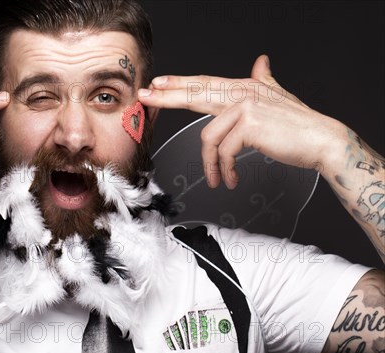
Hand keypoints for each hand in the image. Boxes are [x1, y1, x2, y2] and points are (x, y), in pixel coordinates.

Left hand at [138, 55, 344, 188]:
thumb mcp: (277, 97)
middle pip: (196, 94)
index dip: (179, 83)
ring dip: (210, 164)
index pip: (204, 83)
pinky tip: (229, 179)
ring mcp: (245, 107)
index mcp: (243, 87)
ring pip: (209, 136)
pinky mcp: (249, 125)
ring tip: (215, 178)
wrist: (320, 141)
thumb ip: (264, 79)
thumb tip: (261, 61)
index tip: (157, 84)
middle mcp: (242, 93)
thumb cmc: (297, 125)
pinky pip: (223, 151)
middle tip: (145, 98)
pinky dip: (224, 169)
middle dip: (167, 96)